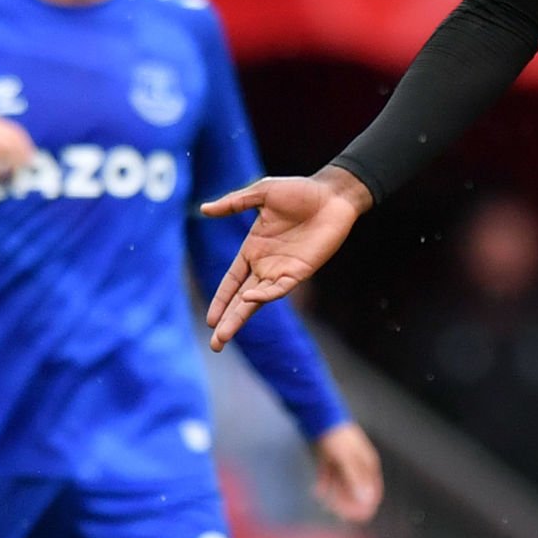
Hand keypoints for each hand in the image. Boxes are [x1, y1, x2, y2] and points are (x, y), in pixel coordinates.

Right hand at [201, 167, 370, 350]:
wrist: (333, 194)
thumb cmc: (300, 191)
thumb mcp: (262, 193)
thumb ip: (234, 203)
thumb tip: (203, 209)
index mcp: (253, 250)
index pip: (231, 281)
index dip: (220, 300)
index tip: (209, 321)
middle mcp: (266, 265)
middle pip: (241, 299)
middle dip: (228, 321)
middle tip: (215, 346)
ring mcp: (283, 270)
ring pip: (257, 300)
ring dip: (241, 317)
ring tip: (224, 336)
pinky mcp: (301, 270)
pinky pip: (280, 287)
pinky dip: (265, 295)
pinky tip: (250, 299)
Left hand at [311, 421, 382, 522]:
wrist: (320, 417)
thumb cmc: (337, 438)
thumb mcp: (347, 460)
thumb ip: (356, 480)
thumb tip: (366, 500)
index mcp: (368, 464)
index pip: (373, 490)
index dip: (367, 505)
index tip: (357, 518)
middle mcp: (358, 465)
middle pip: (357, 491)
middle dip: (349, 503)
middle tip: (337, 513)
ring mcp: (344, 463)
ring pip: (342, 487)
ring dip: (336, 497)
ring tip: (326, 504)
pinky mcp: (330, 461)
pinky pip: (329, 479)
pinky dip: (325, 486)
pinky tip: (317, 492)